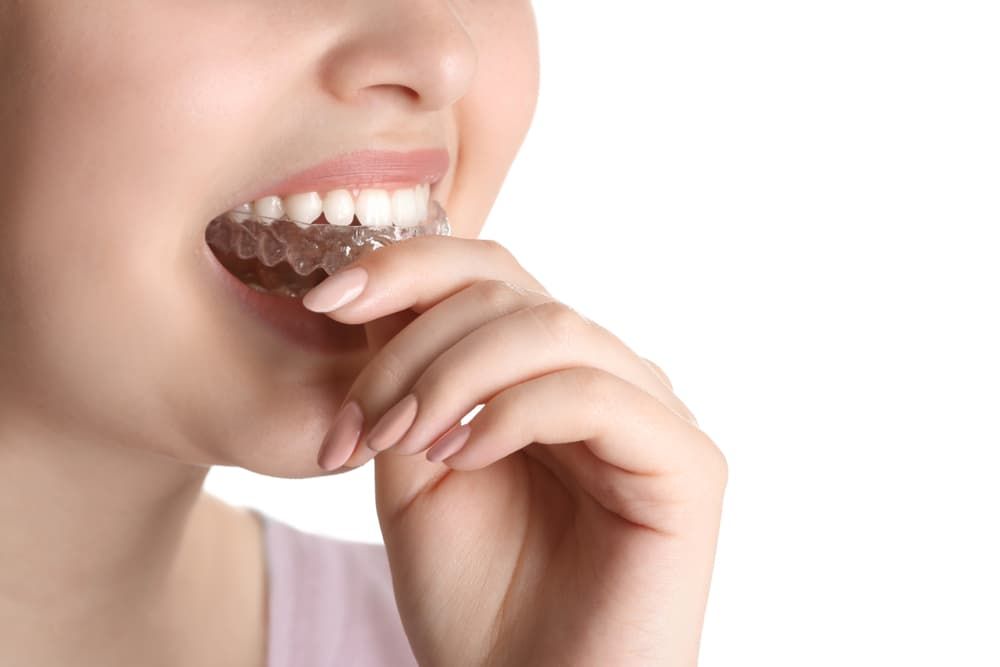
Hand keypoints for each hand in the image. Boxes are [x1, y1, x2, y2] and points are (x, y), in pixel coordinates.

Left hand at [304, 236, 726, 665]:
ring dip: (454, 376)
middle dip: (415, 346)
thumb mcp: (413, 465)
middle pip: (512, 292)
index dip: (407, 265)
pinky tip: (464, 460)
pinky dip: (515, 414)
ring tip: (401, 442)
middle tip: (361, 424)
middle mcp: (607, 379)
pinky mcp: (687, 463)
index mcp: (547, 375)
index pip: (489, 275)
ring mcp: (653, 415)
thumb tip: (380, 284)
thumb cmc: (472, 596)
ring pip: (552, 330)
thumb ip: (411, 375)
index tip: (322, 298)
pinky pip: (595, 394)